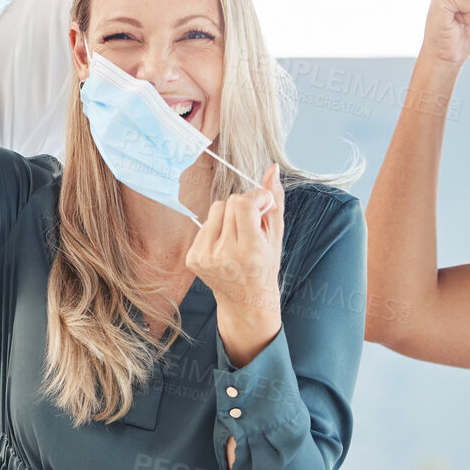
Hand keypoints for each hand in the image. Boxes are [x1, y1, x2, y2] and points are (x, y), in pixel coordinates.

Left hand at [187, 164, 285, 365]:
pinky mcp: (193, 259)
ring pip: (215, 209)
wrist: (246, 302)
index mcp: (249, 252)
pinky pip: (204, 224)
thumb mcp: (276, 236)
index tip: (265, 204)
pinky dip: (217, 228)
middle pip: (229, 203)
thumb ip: (275, 200)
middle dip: (244, 206)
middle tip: (253, 224)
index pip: (242, 204)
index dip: (256, 197)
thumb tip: (272, 168)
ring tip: (239, 235)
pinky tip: (226, 245)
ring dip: (228, 215)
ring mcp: (205, 258)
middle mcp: (224, 256)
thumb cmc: (265, 267)